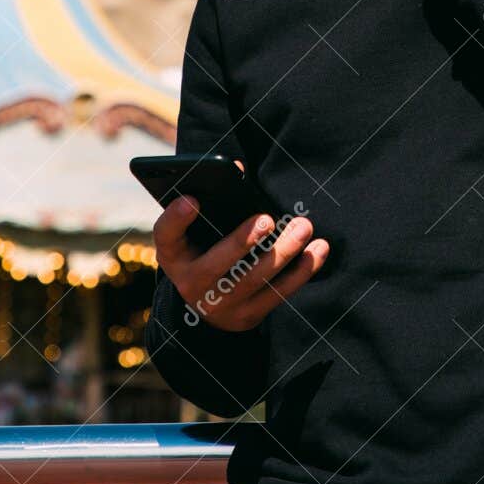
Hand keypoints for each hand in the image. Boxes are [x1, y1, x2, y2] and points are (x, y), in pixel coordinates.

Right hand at [153, 170, 328, 331]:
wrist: (208, 306)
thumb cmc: (205, 251)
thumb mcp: (197, 232)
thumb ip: (213, 202)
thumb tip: (240, 167)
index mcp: (174, 255)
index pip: (166, 235)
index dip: (176, 218)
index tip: (193, 199)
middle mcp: (191, 284)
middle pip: (217, 263)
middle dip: (243, 241)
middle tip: (268, 219)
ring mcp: (220, 305)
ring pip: (255, 278)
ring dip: (284, 252)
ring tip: (304, 227)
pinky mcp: (248, 316)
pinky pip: (278, 294)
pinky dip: (301, 271)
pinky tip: (318, 251)